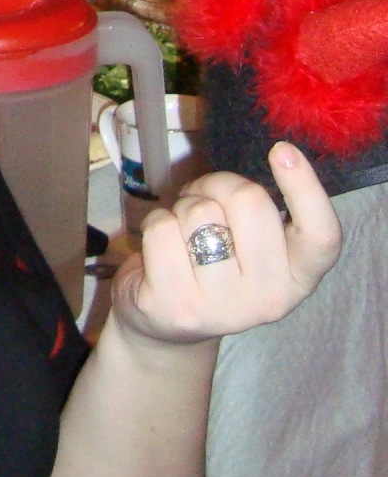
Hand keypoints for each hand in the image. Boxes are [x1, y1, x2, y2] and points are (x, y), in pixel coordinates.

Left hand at [111, 141, 341, 347]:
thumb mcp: (249, 242)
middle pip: (250, 200)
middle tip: (206, 205)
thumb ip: (259, 211)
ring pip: (200, 212)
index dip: (307, 190)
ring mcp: (222, 309)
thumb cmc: (212, 262)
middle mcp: (269, 299)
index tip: (282, 151)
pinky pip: (161, 228)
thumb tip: (265, 162)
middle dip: (218, 185)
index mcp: (297, 277)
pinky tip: (160, 251)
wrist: (164, 325)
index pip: (321, 236)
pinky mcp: (176, 307)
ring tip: (182, 234)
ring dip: (183, 207)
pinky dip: (155, 223)